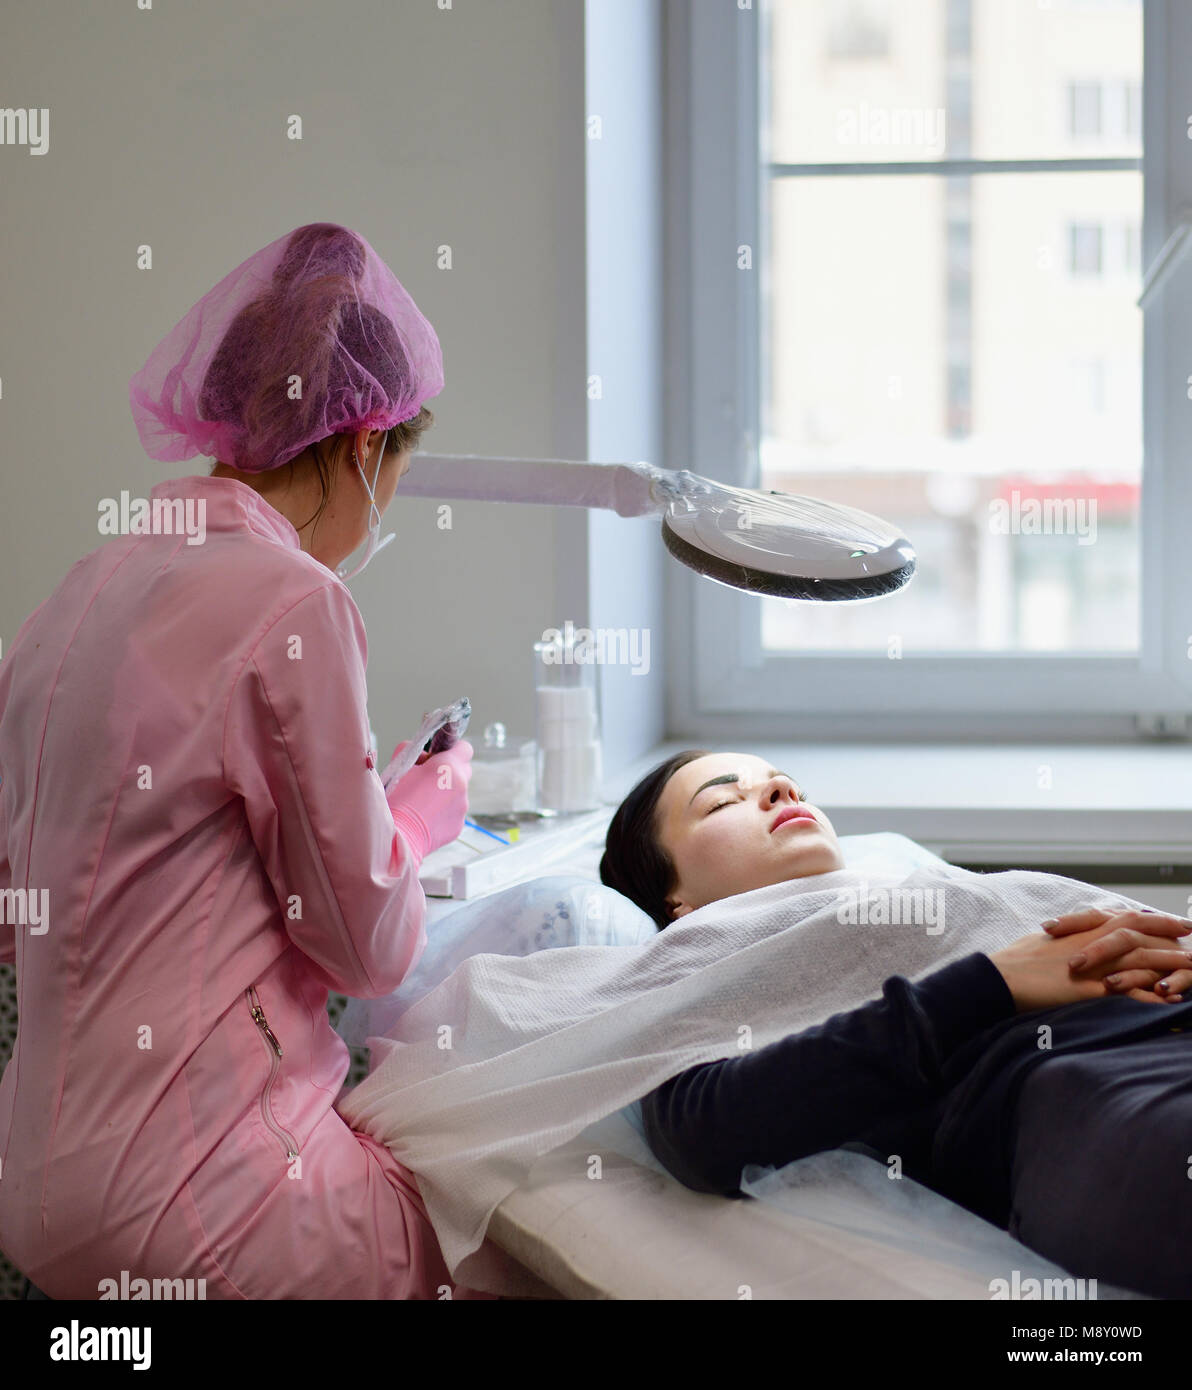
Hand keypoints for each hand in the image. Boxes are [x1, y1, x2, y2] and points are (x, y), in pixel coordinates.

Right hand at [385, 739, 472, 860]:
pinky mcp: (458, 826)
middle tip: (426, 778)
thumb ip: (412, 751)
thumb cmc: (395, 800)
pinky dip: (442, 812)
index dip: (451, 749)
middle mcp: (461, 786)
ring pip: (457, 793)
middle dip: (448, 771)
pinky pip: (453, 812)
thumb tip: (423, 757)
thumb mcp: (398, 765)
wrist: (396, 836)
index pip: (464, 748)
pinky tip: (424, 817)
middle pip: (463, 770)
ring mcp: (462, 807)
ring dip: (444, 793)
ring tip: (421, 802)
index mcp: (448, 767)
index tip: (438, 755)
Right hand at [989, 912, 1191, 1011]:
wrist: (1000, 977)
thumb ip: (1064, 939)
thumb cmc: (1015, 961)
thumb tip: (1068, 937)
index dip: (1153, 919)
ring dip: (1171, 964)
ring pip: (1142, 959)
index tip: (1175, 921)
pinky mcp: (1091, 988)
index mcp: (1082, 930)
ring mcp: (1094, 965)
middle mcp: (1092, 943)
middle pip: (1141, 934)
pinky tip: (1170, 1001)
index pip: (1126, 918)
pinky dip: (1152, 996)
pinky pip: (1130, 991)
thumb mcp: (1044, 942)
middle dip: (1170, 935)